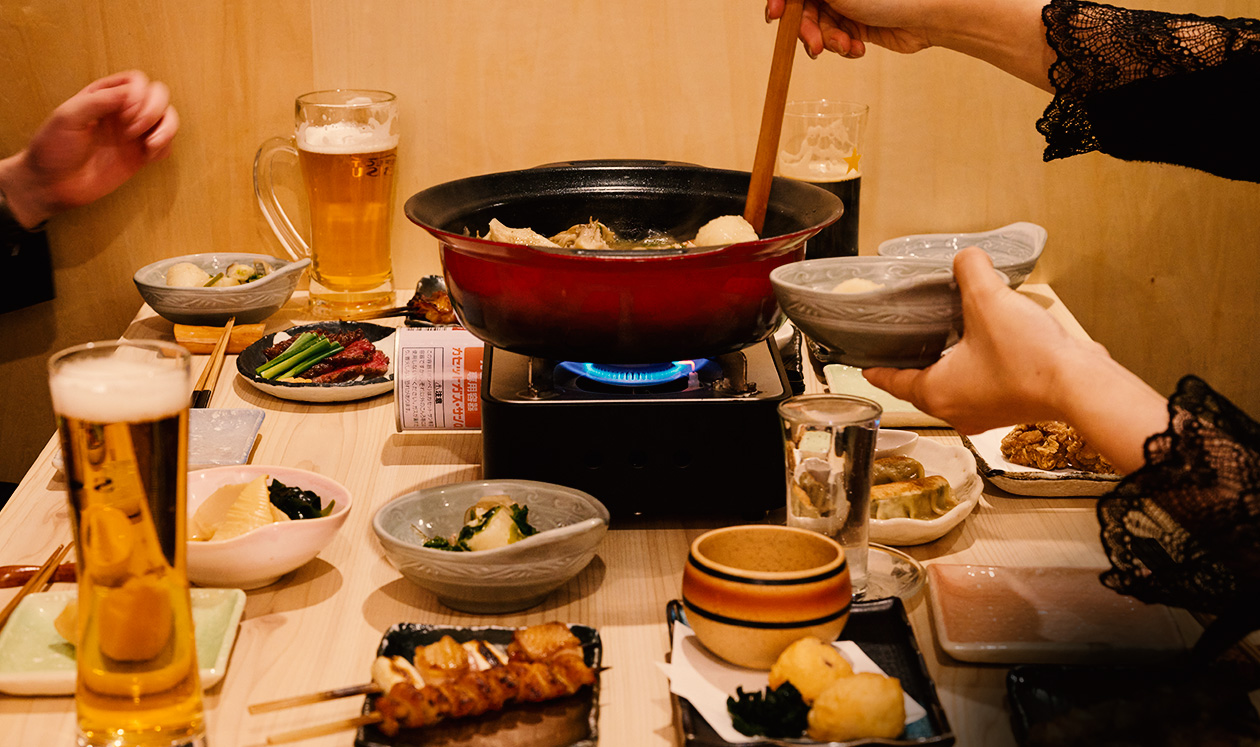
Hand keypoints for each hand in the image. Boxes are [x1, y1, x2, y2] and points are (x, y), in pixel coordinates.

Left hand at [0, 71, 178, 227]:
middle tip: (135, 131)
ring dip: (166, 129)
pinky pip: (166, 145)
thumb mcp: (68, 117)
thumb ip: (98, 101)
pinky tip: (149, 158)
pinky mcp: (140, 156)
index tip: (124, 116)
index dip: (139, 95)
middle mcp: (122, 111)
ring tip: (150, 146)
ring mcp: (133, 134)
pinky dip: (164, 148)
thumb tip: (131, 92)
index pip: (137, 82)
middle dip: (154, 110)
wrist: (52, 184)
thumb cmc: (53, 148)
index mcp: (103, 96)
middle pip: (158, 95)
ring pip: (168, 118)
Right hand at [764, 0, 1055, 89]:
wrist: (930, 14)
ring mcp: (849, 6)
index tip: (775, 16)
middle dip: (808, 30)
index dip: (781, 3)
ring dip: (831, 42)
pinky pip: (839, 40)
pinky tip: (858, 49)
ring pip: (821, 29)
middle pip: (804, 10)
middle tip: (817, 47)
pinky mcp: (860, 26)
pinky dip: (844, 48)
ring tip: (847, 47)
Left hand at [863, 247, 1166, 472]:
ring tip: (944, 339)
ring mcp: (984, 414)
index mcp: (936, 393)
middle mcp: (956, 410)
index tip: (863, 363)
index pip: (892, 381)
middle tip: (904, 342)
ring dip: (947, 367)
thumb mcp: (987, 300)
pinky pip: (980, 390)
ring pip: (952, 389)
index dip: (875, 368)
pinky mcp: (1009, 409)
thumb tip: (967, 256)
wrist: (1080, 385)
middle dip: (913, 364)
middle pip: (921, 386)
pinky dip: (975, 372)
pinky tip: (984, 348)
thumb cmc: (1028, 357)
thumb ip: (970, 271)